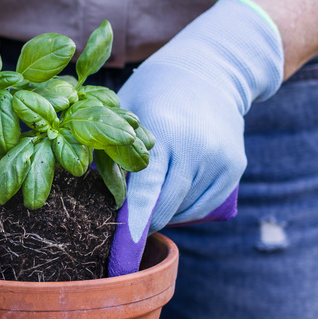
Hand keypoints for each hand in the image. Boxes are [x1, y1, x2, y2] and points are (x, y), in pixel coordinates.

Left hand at [108, 0, 283, 275]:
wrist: (213, 69)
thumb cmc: (156, 90)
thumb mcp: (126, 108)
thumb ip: (108, 144)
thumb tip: (83, 185)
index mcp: (164, 129)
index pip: (147, 187)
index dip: (134, 221)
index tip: (125, 248)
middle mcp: (197, 147)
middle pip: (166, 206)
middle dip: (143, 222)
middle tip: (123, 227)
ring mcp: (219, 159)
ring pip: (184, 210)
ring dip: (163, 213)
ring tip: (149, 195)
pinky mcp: (234, 168)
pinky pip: (203, 206)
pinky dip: (184, 210)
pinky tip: (171, 197)